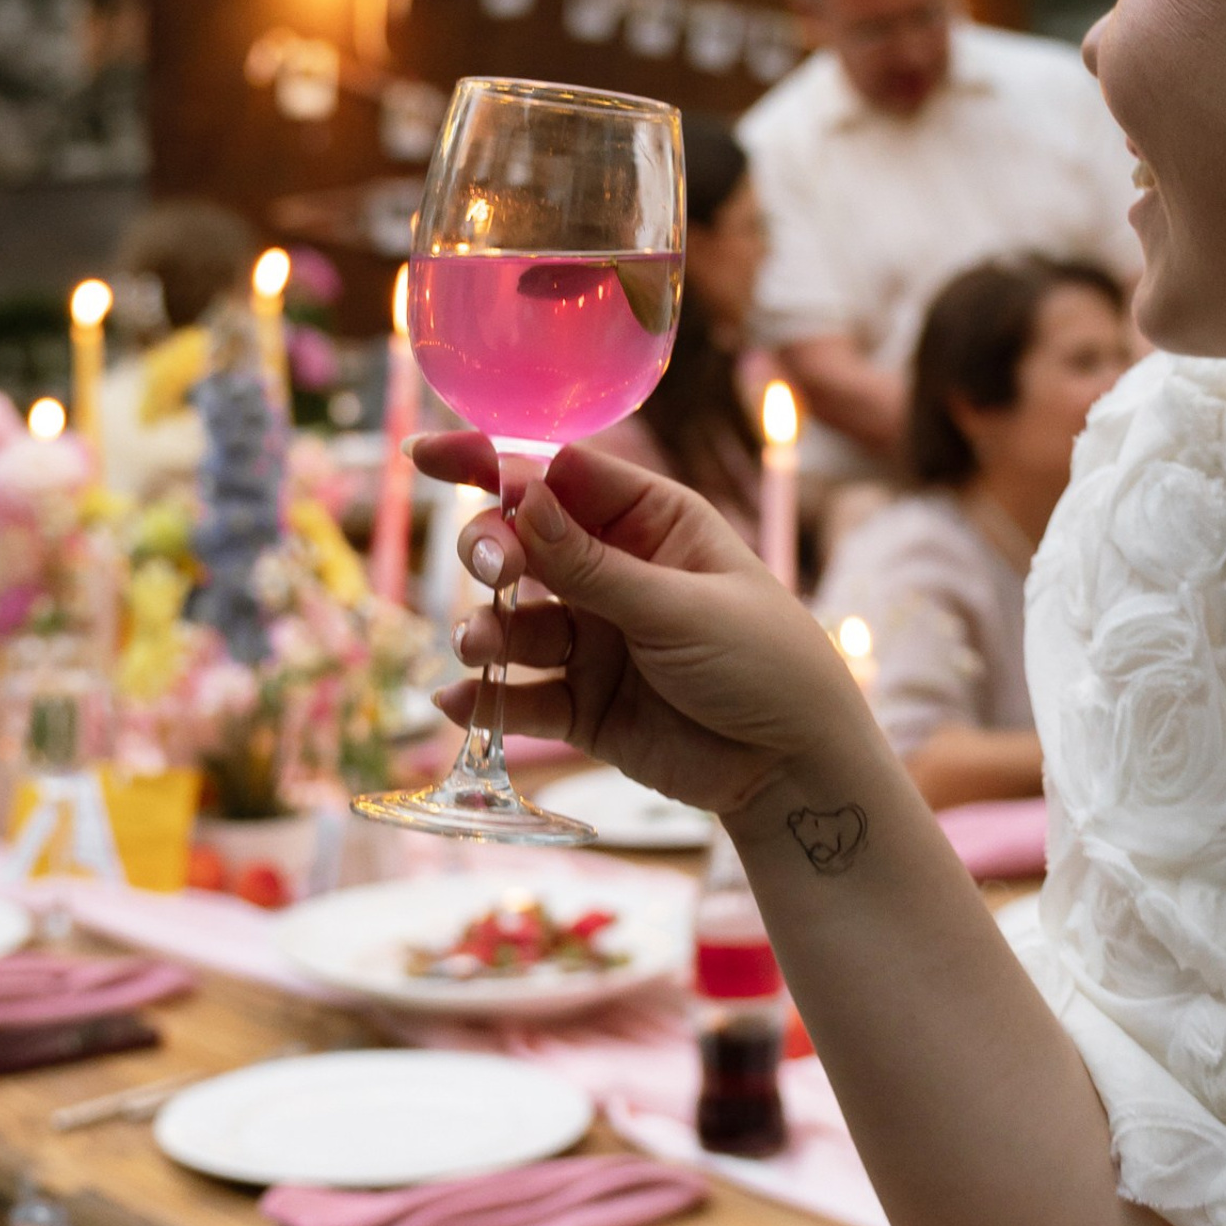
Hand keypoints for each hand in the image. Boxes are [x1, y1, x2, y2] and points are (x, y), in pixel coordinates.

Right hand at [419, 435, 879, 820]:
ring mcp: (596, 640)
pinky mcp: (585, 705)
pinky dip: (487, 697)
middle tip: (490, 568)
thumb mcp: (679, 607)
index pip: (561, 476)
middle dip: (491, 550)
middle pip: (525, 544)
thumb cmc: (764, 663)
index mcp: (652, 523)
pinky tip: (458, 702)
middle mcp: (615, 573)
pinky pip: (522, 694)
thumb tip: (521, 496)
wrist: (796, 769)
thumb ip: (593, 564)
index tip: (429, 456)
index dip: (496, 463)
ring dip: (484, 628)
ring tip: (476, 645)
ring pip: (515, 621)